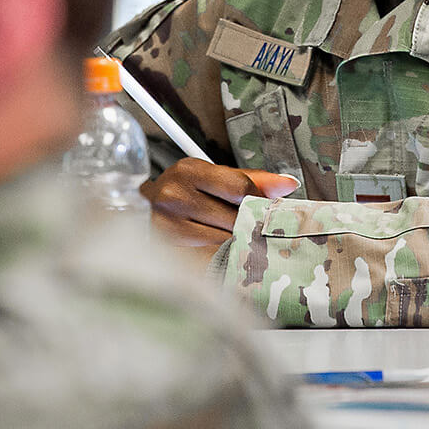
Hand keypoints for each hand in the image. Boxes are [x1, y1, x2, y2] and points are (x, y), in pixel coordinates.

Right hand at [140, 159, 298, 256]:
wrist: (140, 214)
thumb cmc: (183, 193)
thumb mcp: (211, 177)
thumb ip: (251, 179)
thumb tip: (288, 185)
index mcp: (189, 170)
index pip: (240, 187)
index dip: (261, 201)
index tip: (269, 208)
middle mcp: (174, 195)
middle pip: (234, 217)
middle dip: (251, 224)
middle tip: (257, 228)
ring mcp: (167, 225)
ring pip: (224, 240)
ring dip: (237, 243)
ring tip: (238, 239)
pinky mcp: (167, 251)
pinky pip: (210, 257)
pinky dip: (221, 256)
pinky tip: (222, 251)